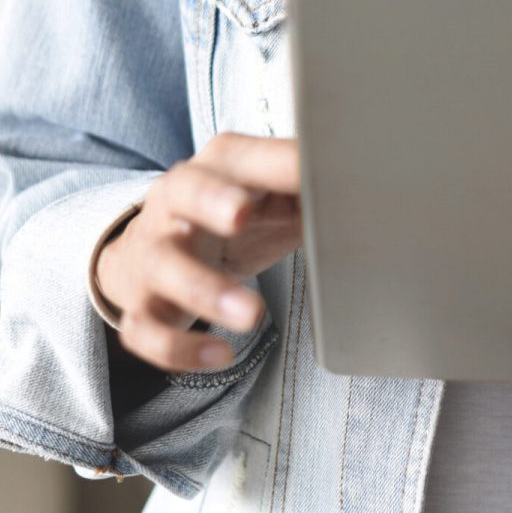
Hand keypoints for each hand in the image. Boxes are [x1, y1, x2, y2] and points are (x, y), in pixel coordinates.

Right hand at [95, 133, 301, 372]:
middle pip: (184, 191)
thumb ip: (312, 189)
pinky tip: (220, 355)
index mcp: (216, 169)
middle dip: (211, 200)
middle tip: (242, 214)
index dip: (266, 164)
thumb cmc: (234, 219)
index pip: (237, 157)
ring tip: (251, 315)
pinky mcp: (140, 305)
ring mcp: (153, 255)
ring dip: (205, 291)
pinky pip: (145, 329)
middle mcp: (175, 204)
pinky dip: (180, 347)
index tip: (302, 171)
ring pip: (164, 267)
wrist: (155, 251)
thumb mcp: (273, 196)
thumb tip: (371, 185)